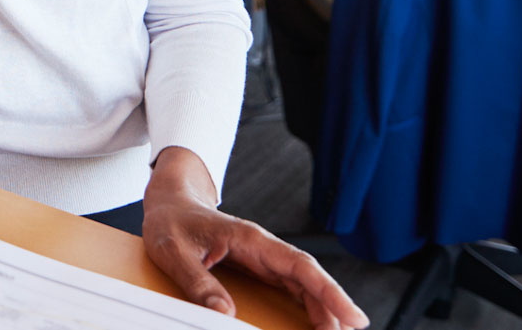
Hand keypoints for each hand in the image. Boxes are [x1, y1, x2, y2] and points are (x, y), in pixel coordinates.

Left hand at [141, 147, 366, 329]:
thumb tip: (223, 313)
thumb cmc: (171, 221)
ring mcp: (263, 259)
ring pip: (303, 285)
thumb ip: (196, 281)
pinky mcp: (258, 268)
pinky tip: (315, 323)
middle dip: (333, 307)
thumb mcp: (173, 251)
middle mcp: (263, 249)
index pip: (300, 265)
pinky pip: (289, 288)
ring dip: (323, 309)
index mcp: (250, 239)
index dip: (329, 291)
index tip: (352, 315)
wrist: (169, 203)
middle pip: (309, 279)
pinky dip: (306, 306)